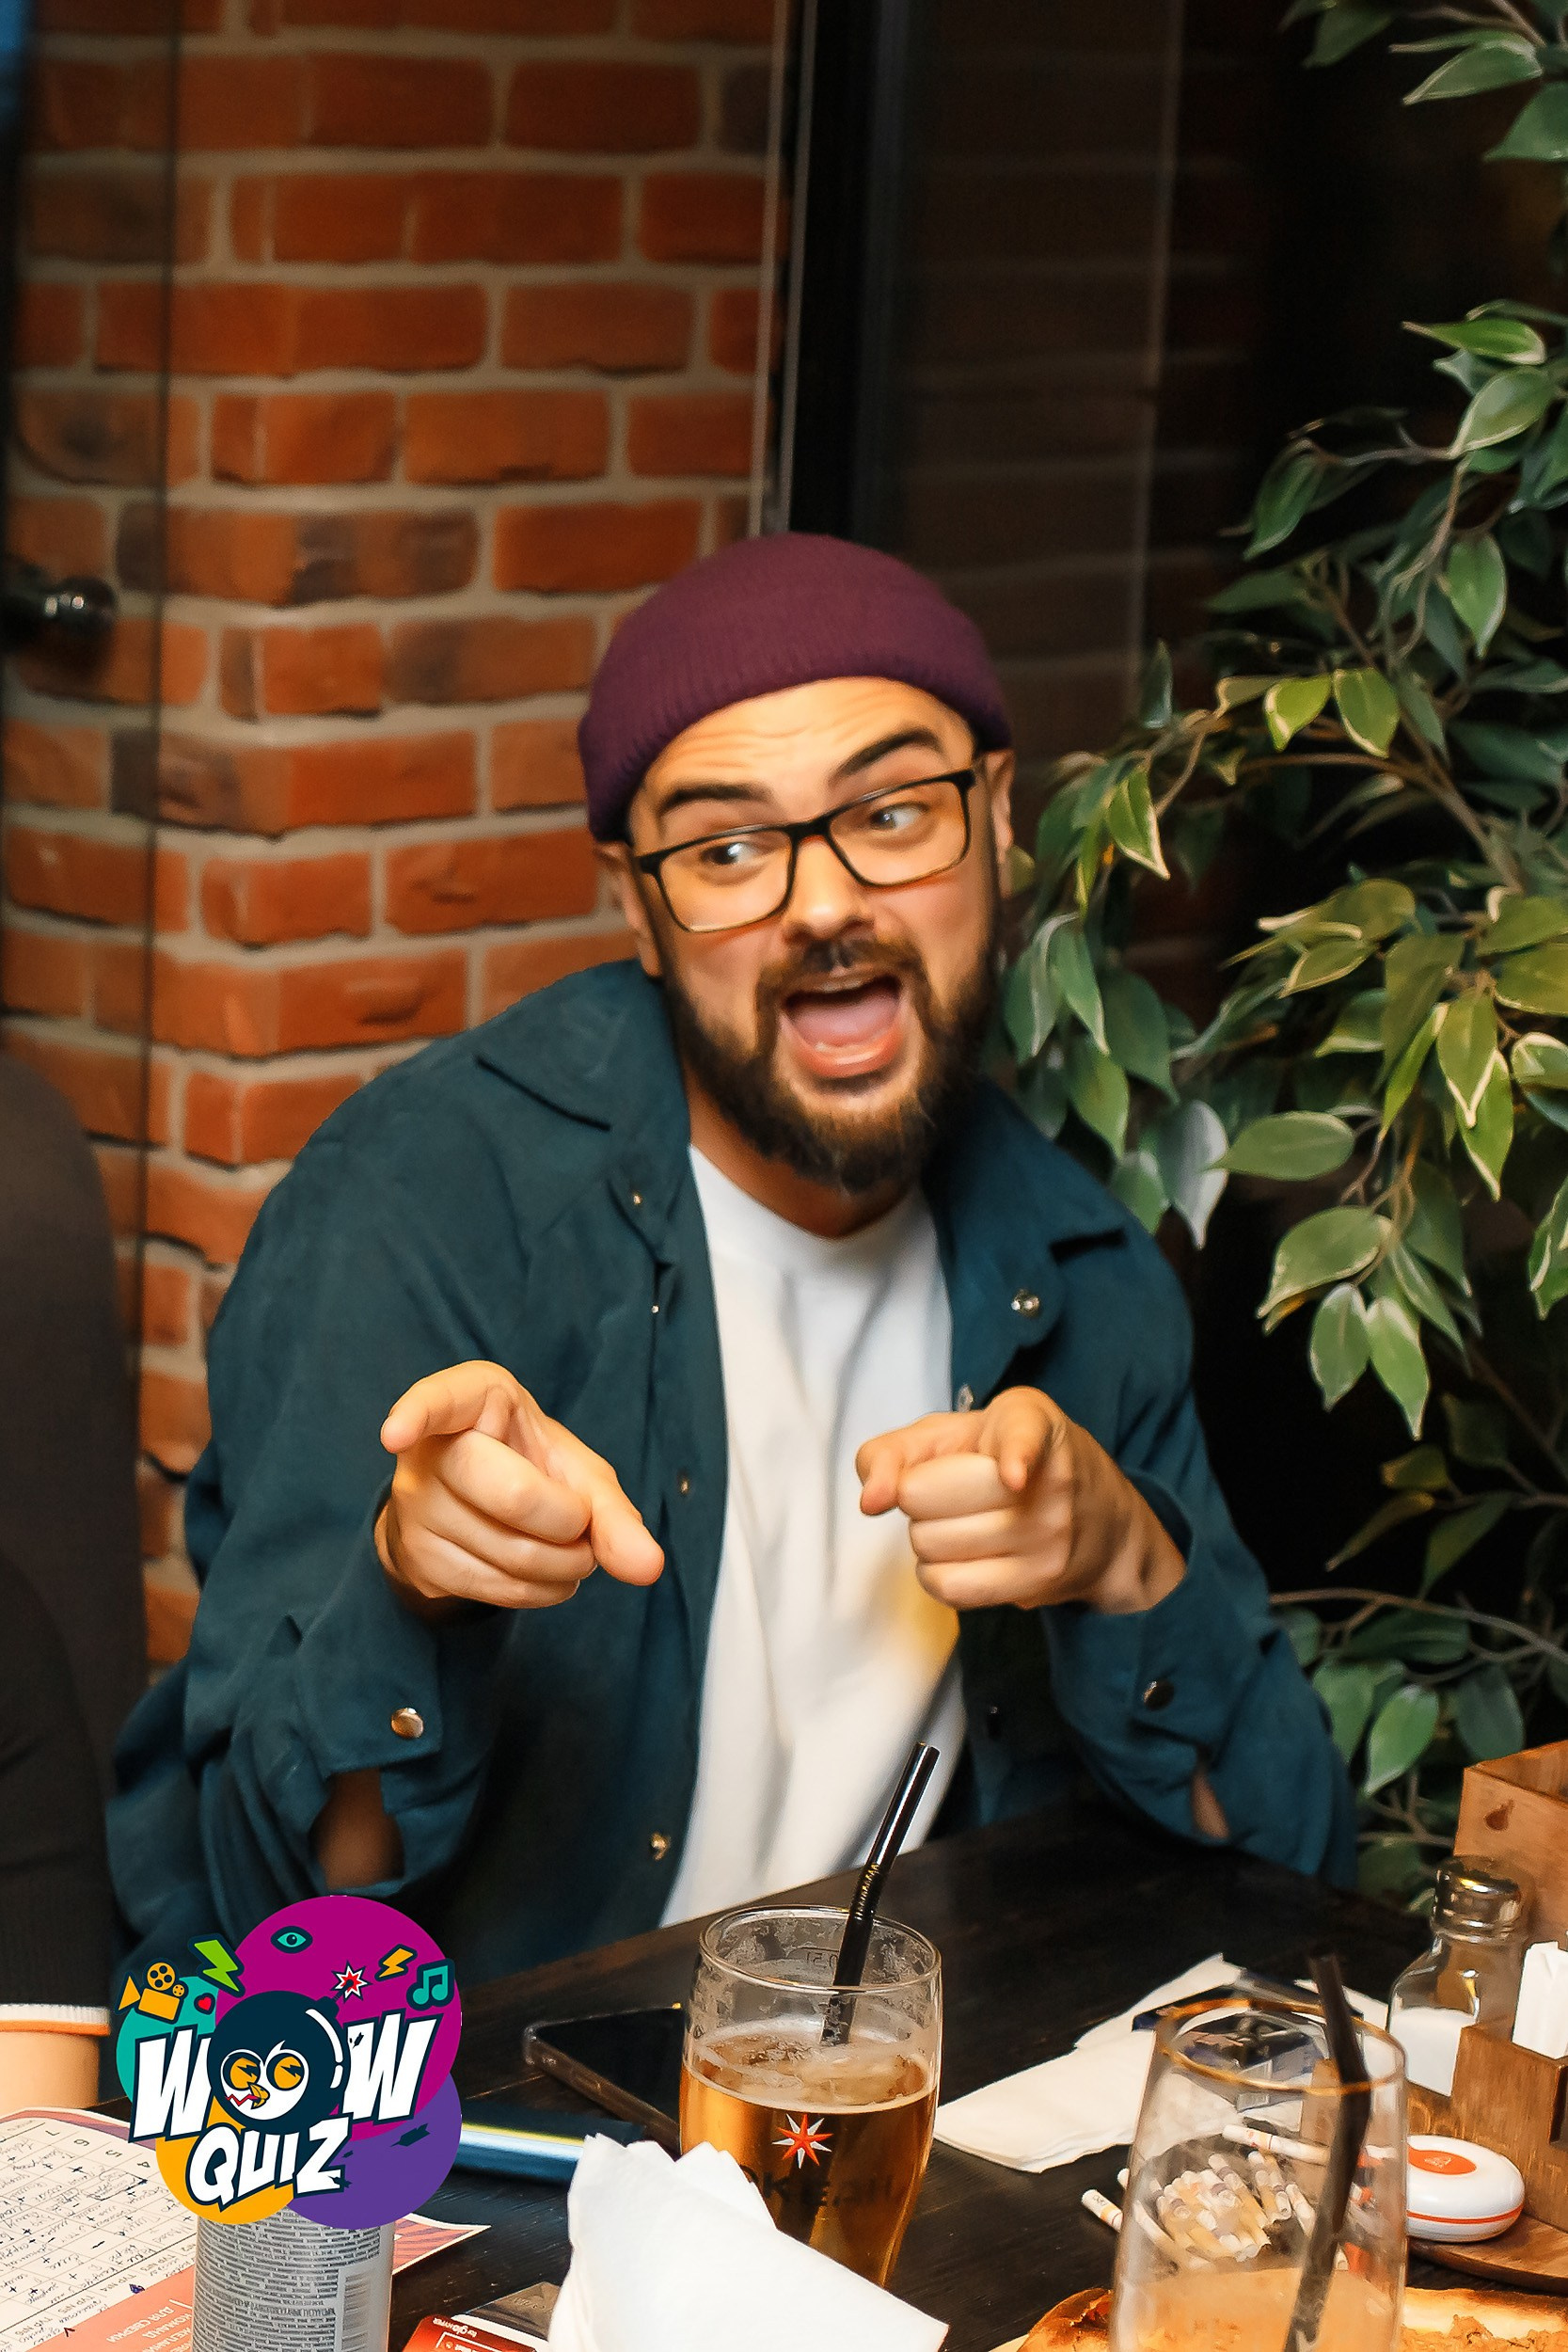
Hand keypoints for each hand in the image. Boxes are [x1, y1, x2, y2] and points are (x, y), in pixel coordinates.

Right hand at [376, 1361, 663, 1615]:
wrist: (473, 1503)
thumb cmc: (530, 1466)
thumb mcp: (576, 1471)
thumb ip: (614, 1513)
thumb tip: (648, 1567)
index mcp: (472, 1399)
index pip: (437, 1400)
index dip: (416, 1414)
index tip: (396, 1435)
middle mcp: (431, 1450)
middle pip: (511, 1494)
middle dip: (569, 1522)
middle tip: (581, 1523)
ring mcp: (417, 1507)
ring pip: (510, 1553)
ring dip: (565, 1566)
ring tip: (570, 1548)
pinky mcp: (418, 1557)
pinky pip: (496, 1588)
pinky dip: (541, 1590)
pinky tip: (546, 1572)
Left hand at [856, 1385, 1183, 1615]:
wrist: (1101, 1520)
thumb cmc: (1003, 1460)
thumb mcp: (956, 1431)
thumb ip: (896, 1450)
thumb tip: (870, 1502)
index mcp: (1030, 1424)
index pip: (1023, 1440)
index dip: (1016, 1457)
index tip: (1013, 1475)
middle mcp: (1046, 1481)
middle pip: (925, 1500)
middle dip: (918, 1497)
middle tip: (951, 1491)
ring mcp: (1047, 1538)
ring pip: (931, 1546)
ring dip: (926, 1535)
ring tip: (961, 1519)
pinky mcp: (1038, 1583)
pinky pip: (950, 1587)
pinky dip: (935, 1572)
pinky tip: (960, 1553)